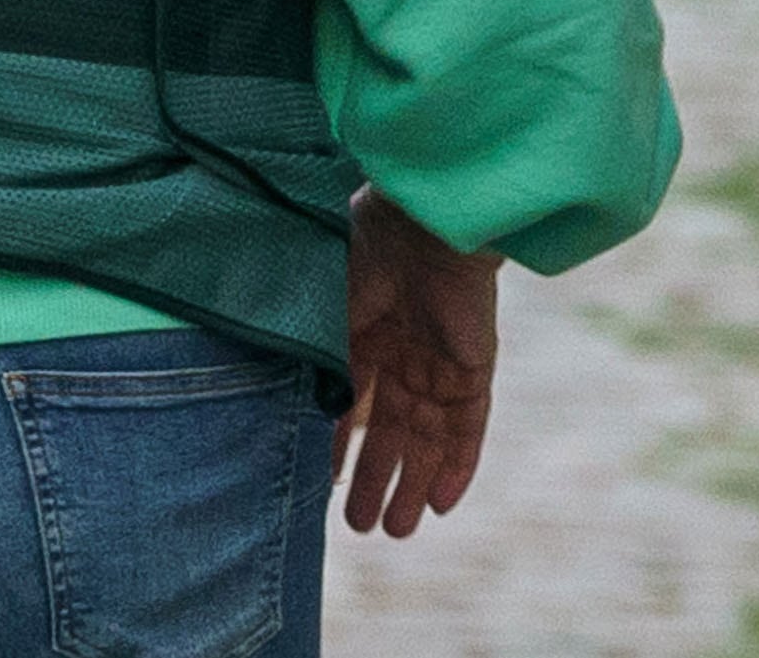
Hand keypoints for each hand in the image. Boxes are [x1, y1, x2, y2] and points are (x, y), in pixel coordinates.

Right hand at [337, 189, 501, 537]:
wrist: (424, 226)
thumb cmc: (363, 250)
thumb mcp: (323, 307)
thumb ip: (313, 350)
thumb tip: (285, 397)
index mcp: (361, 335)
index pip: (351, 405)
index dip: (338, 445)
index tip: (322, 480)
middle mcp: (401, 358)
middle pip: (390, 433)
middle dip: (374, 479)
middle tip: (358, 526)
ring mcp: (439, 368)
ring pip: (426, 442)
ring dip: (410, 485)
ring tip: (393, 531)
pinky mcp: (473, 373)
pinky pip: (467, 430)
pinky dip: (457, 467)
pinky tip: (441, 505)